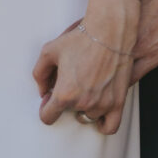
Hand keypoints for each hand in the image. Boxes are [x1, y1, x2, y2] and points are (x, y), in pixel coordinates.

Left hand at [33, 18, 132, 135]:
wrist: (109, 30)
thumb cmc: (81, 38)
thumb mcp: (49, 51)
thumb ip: (39, 74)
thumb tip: (42, 90)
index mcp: (64, 93)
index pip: (48, 117)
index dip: (45, 108)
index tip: (49, 99)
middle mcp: (83, 102)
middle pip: (69, 113)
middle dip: (67, 100)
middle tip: (72, 81)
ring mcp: (102, 104)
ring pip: (87, 116)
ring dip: (85, 106)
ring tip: (87, 86)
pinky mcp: (118, 102)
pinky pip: (110, 126)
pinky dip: (103, 123)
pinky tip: (99, 111)